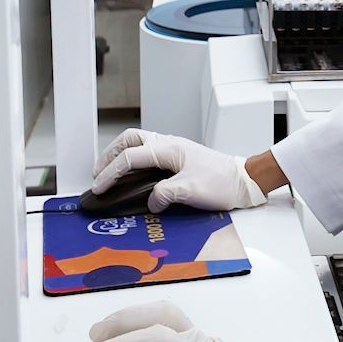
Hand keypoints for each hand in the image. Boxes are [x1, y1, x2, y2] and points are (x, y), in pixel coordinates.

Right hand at [92, 129, 266, 212]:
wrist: (244, 181)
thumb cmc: (222, 183)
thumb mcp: (190, 191)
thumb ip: (163, 195)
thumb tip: (150, 202)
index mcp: (169, 149)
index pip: (130, 157)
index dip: (111, 173)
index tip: (99, 187)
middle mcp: (169, 144)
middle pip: (130, 139)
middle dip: (109, 154)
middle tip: (98, 172)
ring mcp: (174, 148)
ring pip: (138, 142)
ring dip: (120, 154)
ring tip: (110, 170)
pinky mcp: (179, 156)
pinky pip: (148, 151)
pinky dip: (134, 158)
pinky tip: (133, 172)